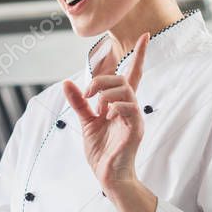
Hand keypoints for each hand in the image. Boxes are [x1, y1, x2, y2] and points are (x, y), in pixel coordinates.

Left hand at [63, 31, 149, 188]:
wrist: (108, 176)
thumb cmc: (102, 151)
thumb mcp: (86, 122)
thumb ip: (79, 103)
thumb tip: (67, 83)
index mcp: (121, 105)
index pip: (133, 75)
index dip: (139, 56)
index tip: (145, 36)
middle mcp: (131, 108)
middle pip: (123, 79)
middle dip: (102, 80)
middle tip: (87, 94)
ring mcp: (135, 118)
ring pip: (125, 90)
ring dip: (106, 93)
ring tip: (96, 108)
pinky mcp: (135, 129)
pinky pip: (129, 108)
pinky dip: (114, 107)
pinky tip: (106, 116)